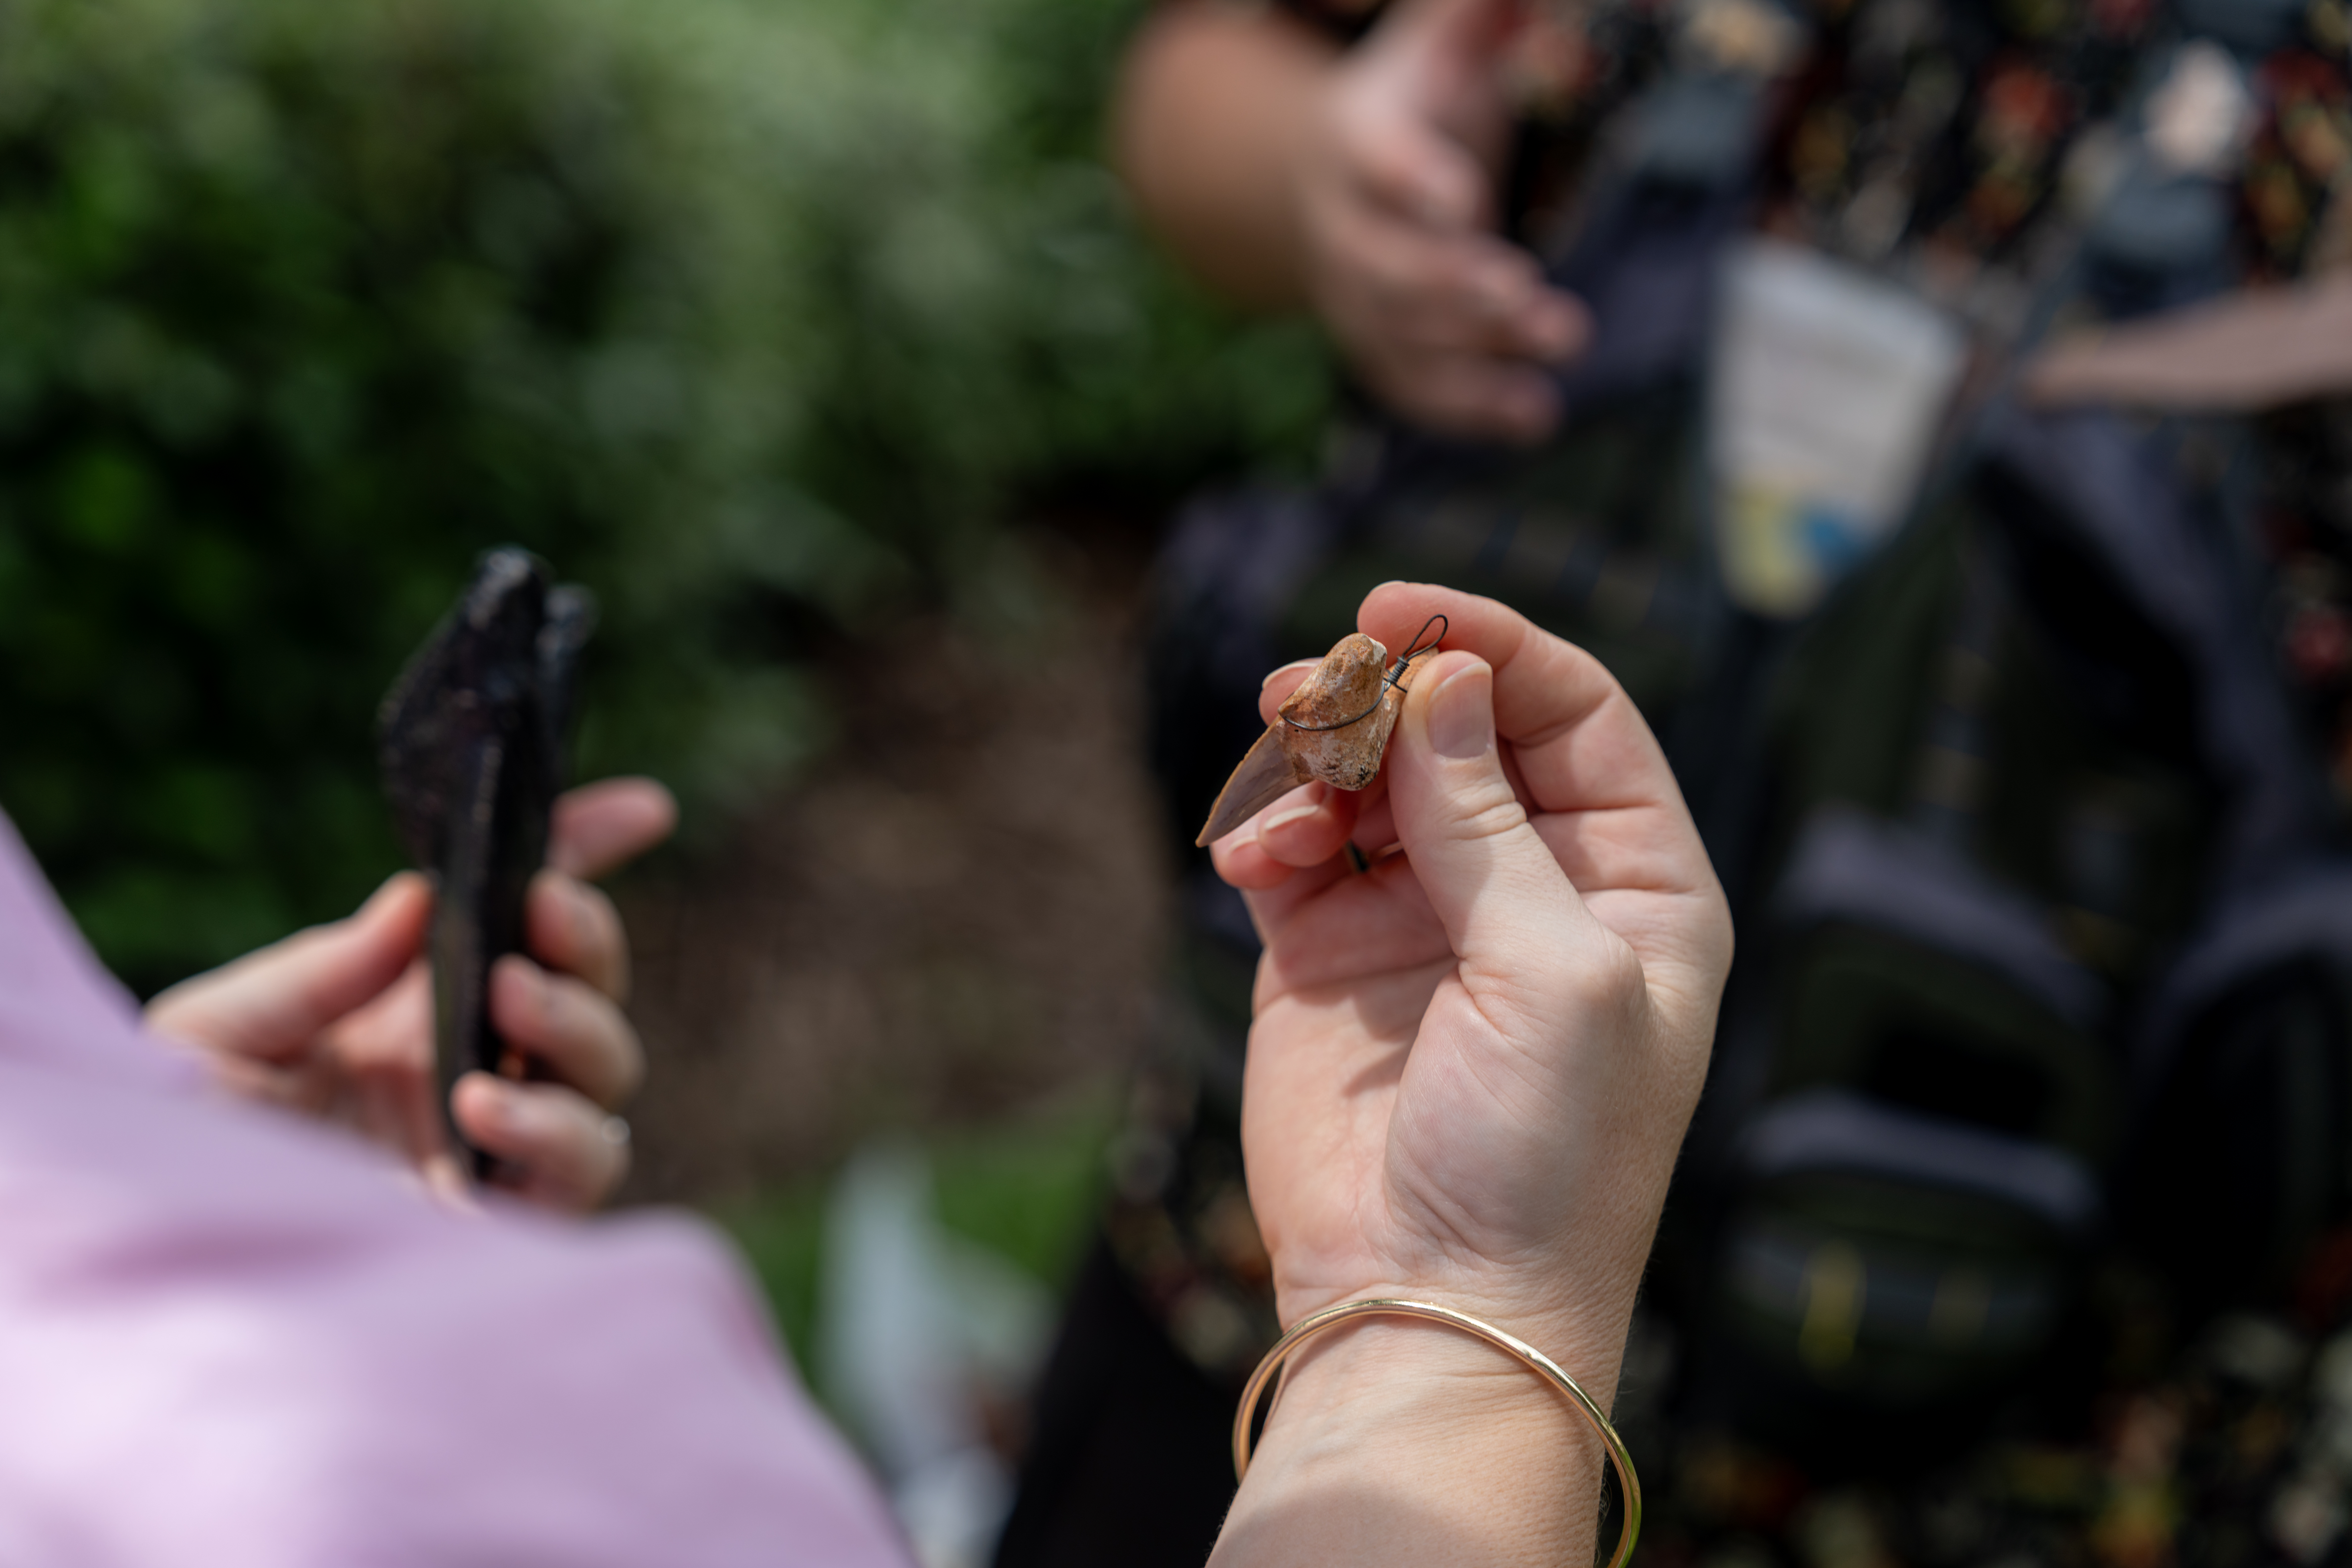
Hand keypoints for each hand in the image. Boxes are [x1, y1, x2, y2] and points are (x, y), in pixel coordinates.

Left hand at [146, 779, 677, 1211]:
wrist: (149, 1256)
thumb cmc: (164, 1149)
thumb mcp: (215, 1032)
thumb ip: (317, 968)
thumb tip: (419, 903)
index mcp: (409, 1009)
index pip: (522, 918)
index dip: (587, 856)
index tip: (640, 811)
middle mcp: (469, 1069)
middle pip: (591, 990)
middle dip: (587, 943)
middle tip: (538, 922)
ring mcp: (493, 1147)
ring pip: (607, 1074)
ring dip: (577, 1028)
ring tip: (507, 1009)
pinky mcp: (502, 1220)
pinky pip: (583, 1167)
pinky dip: (554, 1128)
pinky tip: (480, 1109)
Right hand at [1206, 585, 1729, 1559]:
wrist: (1433, 1303)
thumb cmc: (1542, 1157)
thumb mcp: (1554, 973)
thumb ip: (1489, 822)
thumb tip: (1442, 679)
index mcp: (1632, 886)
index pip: (1572, 713)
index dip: (1493, 646)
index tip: (1404, 613)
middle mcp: (1533, 890)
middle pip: (1460, 729)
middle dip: (1390, 689)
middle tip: (1321, 679)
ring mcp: (1427, 920)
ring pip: (1370, 776)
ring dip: (1321, 747)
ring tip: (1281, 743)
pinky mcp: (1331, 957)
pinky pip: (1299, 849)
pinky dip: (1272, 829)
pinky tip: (1258, 856)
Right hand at [1292, 0, 1589, 442]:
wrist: (1338, 175)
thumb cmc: (1416, 95)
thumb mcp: (1443, 40)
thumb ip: (1480, 11)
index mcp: (1357, 141)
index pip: (1375, 164)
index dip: (1413, 182)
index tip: (1466, 200)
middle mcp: (1342, 228)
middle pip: (1386, 268)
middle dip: (1453, 288)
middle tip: (1527, 294)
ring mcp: (1353, 296)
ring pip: (1400, 339)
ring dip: (1478, 356)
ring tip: (1563, 350)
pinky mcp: (1377, 345)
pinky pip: (1412, 388)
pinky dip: (1471, 410)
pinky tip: (1537, 417)